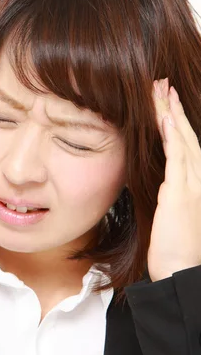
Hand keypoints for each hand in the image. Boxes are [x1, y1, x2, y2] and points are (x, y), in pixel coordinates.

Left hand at [147, 78, 200, 280]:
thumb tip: (159, 180)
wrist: (181, 271)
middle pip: (185, 135)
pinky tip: (166, 119)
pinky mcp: (181, 193)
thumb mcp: (172, 212)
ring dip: (171, 113)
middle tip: (161, 83)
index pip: (185, 143)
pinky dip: (172, 137)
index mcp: (194, 182)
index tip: (165, 100)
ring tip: (160, 91)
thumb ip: (169, 192)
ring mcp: (192, 185)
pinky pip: (177, 159)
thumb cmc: (175, 246)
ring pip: (182, 140)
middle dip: (173, 107)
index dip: (175, 120)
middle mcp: (198, 179)